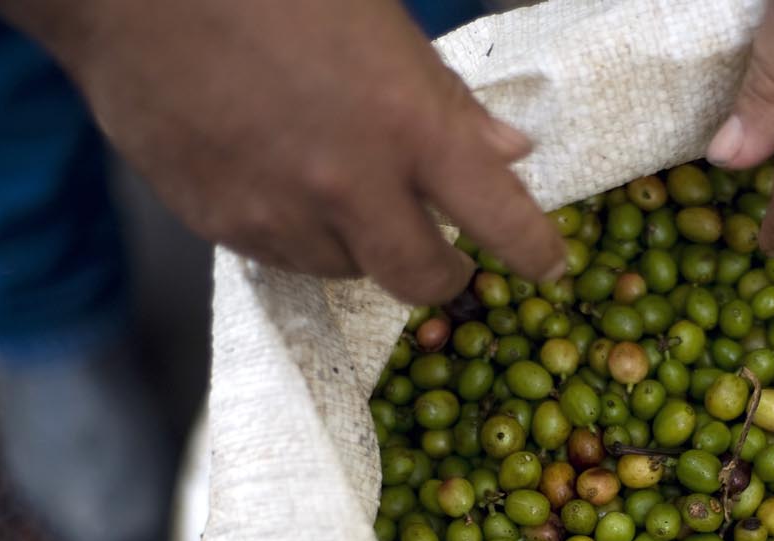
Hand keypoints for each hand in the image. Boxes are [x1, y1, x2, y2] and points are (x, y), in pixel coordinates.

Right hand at [0, 0, 563, 301]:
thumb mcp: (378, 21)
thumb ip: (446, 97)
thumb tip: (507, 148)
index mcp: (408, 122)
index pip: (500, 218)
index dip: (535, 251)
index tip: (548, 266)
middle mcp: (350, 184)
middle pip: (424, 281)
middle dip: (445, 275)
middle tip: (447, 258)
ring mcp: (283, 214)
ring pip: (350, 272)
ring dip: (362, 245)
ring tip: (340, 188)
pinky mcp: (224, 225)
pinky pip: (285, 257)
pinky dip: (301, 235)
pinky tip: (283, 181)